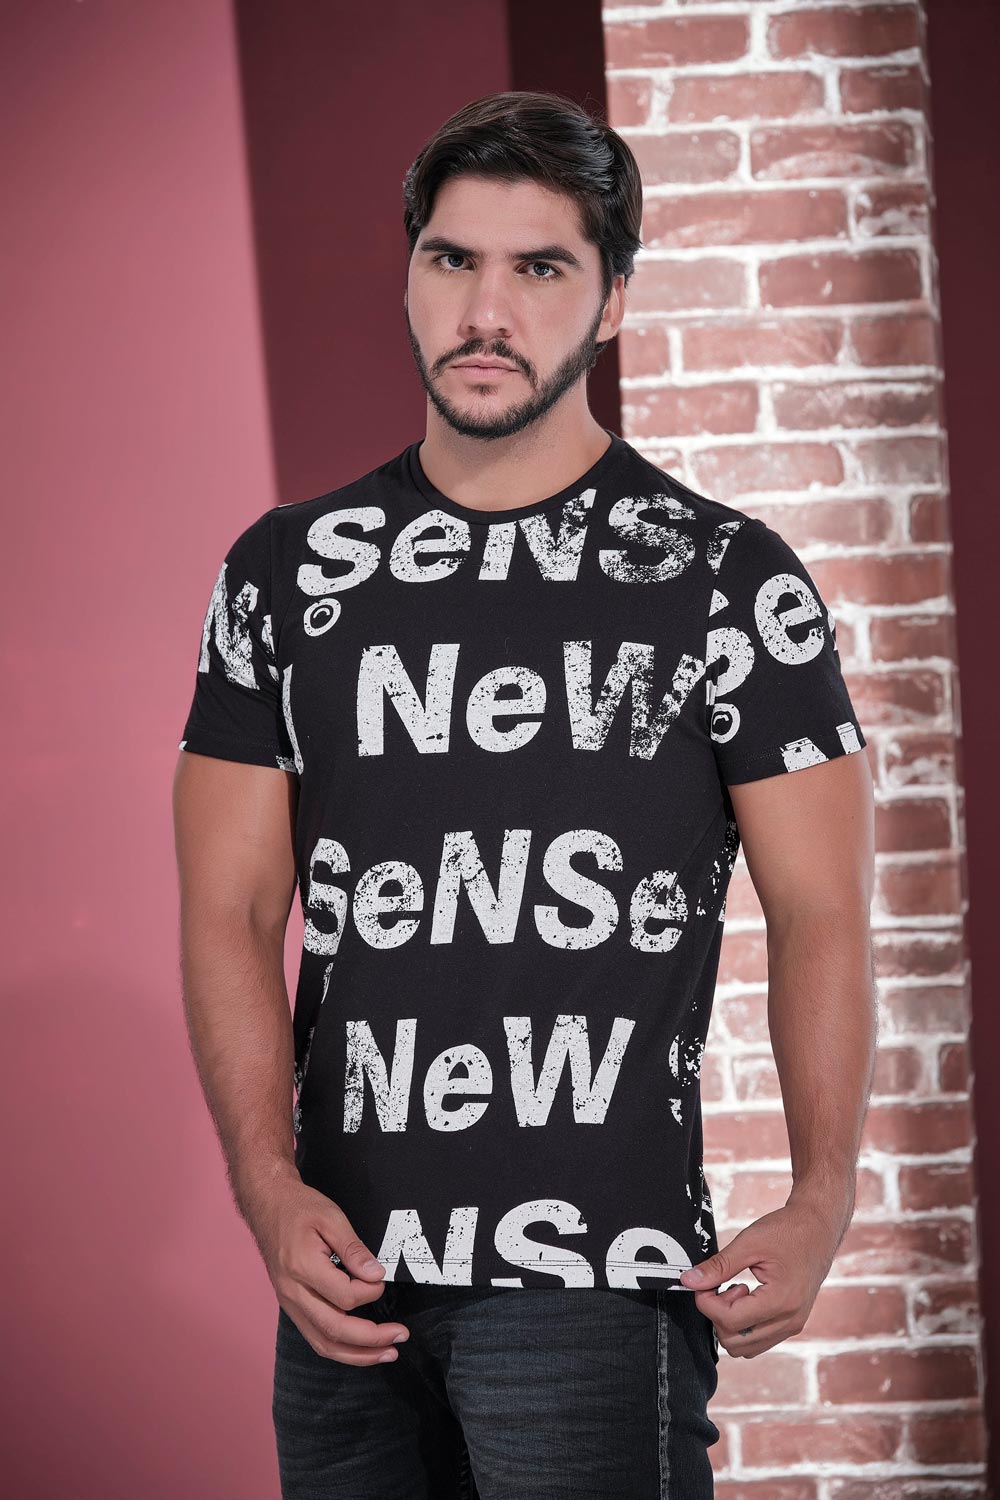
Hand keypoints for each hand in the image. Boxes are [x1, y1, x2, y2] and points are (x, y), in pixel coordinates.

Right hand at [247, 1171, 410, 1364]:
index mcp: (302, 1267)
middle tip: (401, 1335)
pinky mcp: (291, 1307)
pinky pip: (315, 1338)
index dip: (371, 1292)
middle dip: (372, 1339)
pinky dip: (340, 1350)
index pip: (345, 1297)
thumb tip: (376, 1275)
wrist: (267, 1206)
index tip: (383, 1279)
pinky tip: (360, 1350)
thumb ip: (354, 1249)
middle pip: (335, 1329)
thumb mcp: (332, 1217)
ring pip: (323, 1343)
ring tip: (387, 1353)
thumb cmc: (299, 1208)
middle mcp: (293, 1292)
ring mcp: (289, 1303)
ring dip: (358, 1355)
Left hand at [678, 1195, 846, 1357]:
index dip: (707, 1303)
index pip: (730, 1321)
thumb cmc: (787, 1231)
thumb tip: (688, 1281)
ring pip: (746, 1347)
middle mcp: (790, 1321)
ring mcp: (793, 1326)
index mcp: (781, 1301)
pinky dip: (743, 1325)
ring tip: (736, 1290)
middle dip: (717, 1314)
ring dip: (730, 1323)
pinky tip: (746, 1297)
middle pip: (735, 1341)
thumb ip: (718, 1266)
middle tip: (721, 1285)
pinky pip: (758, 1341)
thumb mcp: (748, 1242)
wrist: (818, 1229)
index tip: (702, 1283)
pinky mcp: (792, 1324)